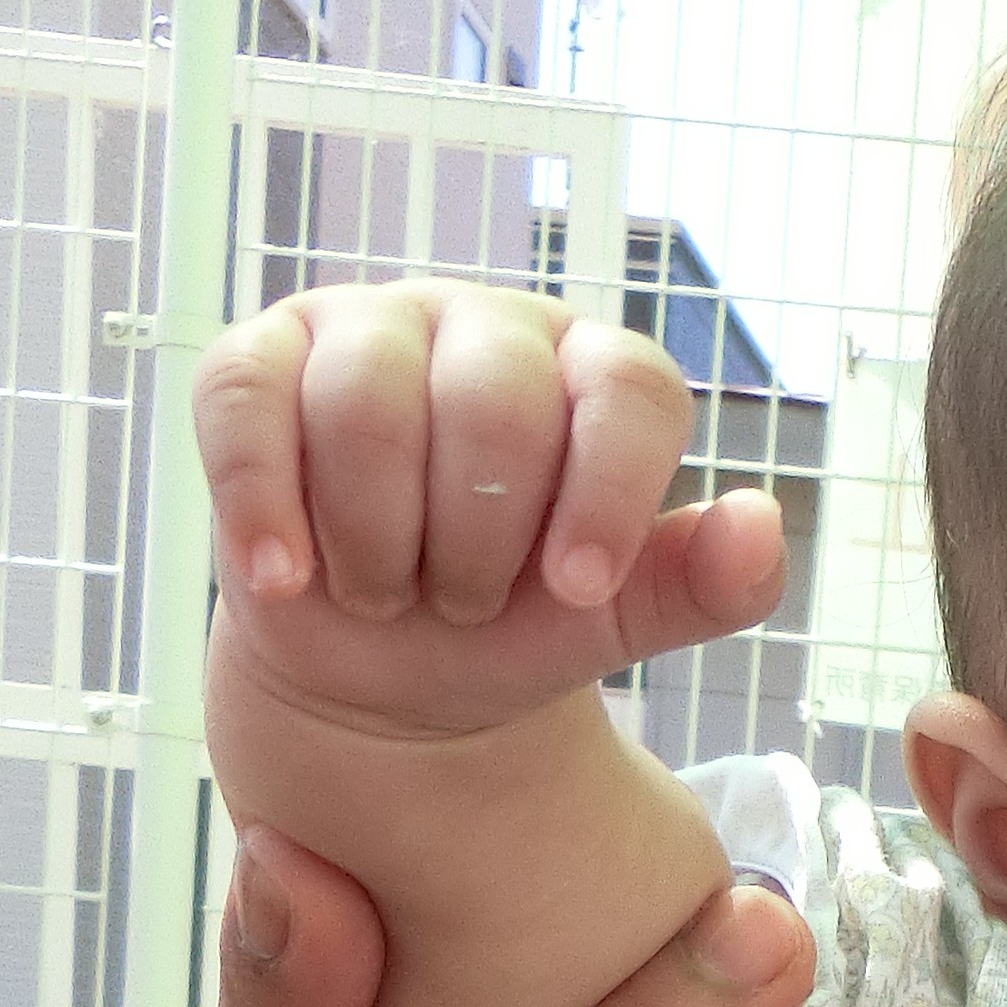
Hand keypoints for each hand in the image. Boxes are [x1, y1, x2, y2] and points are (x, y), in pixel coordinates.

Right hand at [193, 277, 783, 748]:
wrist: (389, 675)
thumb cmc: (515, 622)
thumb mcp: (618, 620)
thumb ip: (703, 583)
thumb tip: (759, 526)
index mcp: (593, 376)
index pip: (626, 388)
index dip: (608, 492)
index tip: (578, 588)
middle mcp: (488, 331)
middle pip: (494, 400)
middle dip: (477, 538)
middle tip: (464, 599)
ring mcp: (369, 331)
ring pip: (367, 401)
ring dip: (378, 535)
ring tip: (388, 589)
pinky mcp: (260, 362)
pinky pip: (246, 400)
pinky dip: (264, 503)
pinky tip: (287, 579)